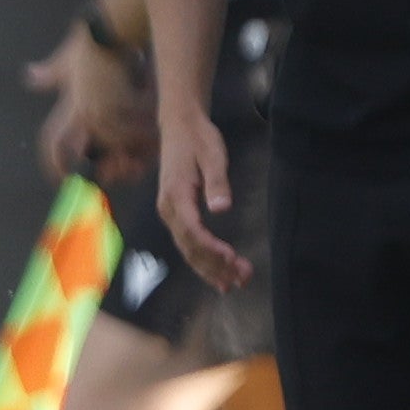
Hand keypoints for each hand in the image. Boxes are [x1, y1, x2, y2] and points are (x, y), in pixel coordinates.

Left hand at [27, 23, 138, 182]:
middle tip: (123, 172)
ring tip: (143, 150)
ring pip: (120, 150)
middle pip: (90, 158)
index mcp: (69, 108)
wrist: (112, 29)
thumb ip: (50, 73)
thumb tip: (31, 74)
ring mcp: (104, 114)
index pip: (54, 142)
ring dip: (133, 154)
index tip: (63, 181)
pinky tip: (153, 135)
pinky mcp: (125, 110)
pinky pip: (138, 138)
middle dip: (106, 171)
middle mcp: (83, 115)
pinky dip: (148, 142)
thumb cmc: (92, 46)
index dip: (55, 165)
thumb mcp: (66, 62)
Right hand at [155, 100, 247, 287]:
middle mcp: (168, 208)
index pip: (192, 231)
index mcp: (175, 195)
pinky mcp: (176, 213)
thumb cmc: (198, 139)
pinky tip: (218, 271)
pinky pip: (188, 242)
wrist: (179, 125)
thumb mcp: (212, 155)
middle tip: (241, 279)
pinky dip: (203, 259)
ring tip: (233, 284)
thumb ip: (216, 182)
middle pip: (189, 246)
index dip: (212, 249)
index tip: (233, 259)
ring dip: (209, 268)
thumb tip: (221, 208)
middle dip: (214, 266)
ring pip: (187, 248)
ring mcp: (170, 212)